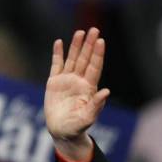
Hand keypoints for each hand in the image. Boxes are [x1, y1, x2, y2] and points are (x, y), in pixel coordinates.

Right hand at [44, 27, 109, 160]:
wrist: (62, 132)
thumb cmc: (77, 128)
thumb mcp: (87, 118)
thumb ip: (96, 105)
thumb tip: (106, 91)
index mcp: (88, 89)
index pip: (94, 68)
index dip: (97, 54)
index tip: (101, 41)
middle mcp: (79, 82)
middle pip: (85, 60)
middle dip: (89, 45)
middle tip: (94, 30)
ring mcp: (67, 81)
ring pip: (72, 59)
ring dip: (76, 46)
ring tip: (80, 32)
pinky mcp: (54, 82)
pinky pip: (56, 65)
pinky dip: (57, 54)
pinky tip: (59, 42)